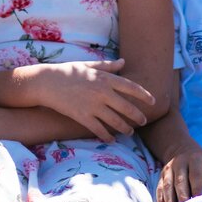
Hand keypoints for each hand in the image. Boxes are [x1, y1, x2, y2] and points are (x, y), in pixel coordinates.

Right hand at [31, 60, 155, 141]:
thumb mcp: (89, 65)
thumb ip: (108, 66)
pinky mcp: (82, 116)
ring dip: (124, 128)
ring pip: (115, 121)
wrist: (47, 82)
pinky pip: (99, 129)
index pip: (131, 87)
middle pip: (126, 107)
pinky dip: (107, 136)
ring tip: (130, 132)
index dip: (144, 95)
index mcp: (105, 78)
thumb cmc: (69, 71)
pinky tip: (112, 140)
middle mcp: (102, 92)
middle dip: (137, 116)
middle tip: (144, 121)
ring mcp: (93, 105)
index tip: (153, 101)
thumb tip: (123, 62)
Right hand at [156, 142, 201, 201]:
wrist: (183, 150)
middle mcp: (180, 163)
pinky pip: (159, 187)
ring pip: (168, 185)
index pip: (195, 174)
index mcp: (194, 159)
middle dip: (182, 195)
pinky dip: (160, 199)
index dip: (197, 187)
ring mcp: (169, 169)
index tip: (198, 199)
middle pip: (180, 181)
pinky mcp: (162, 175)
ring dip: (169, 199)